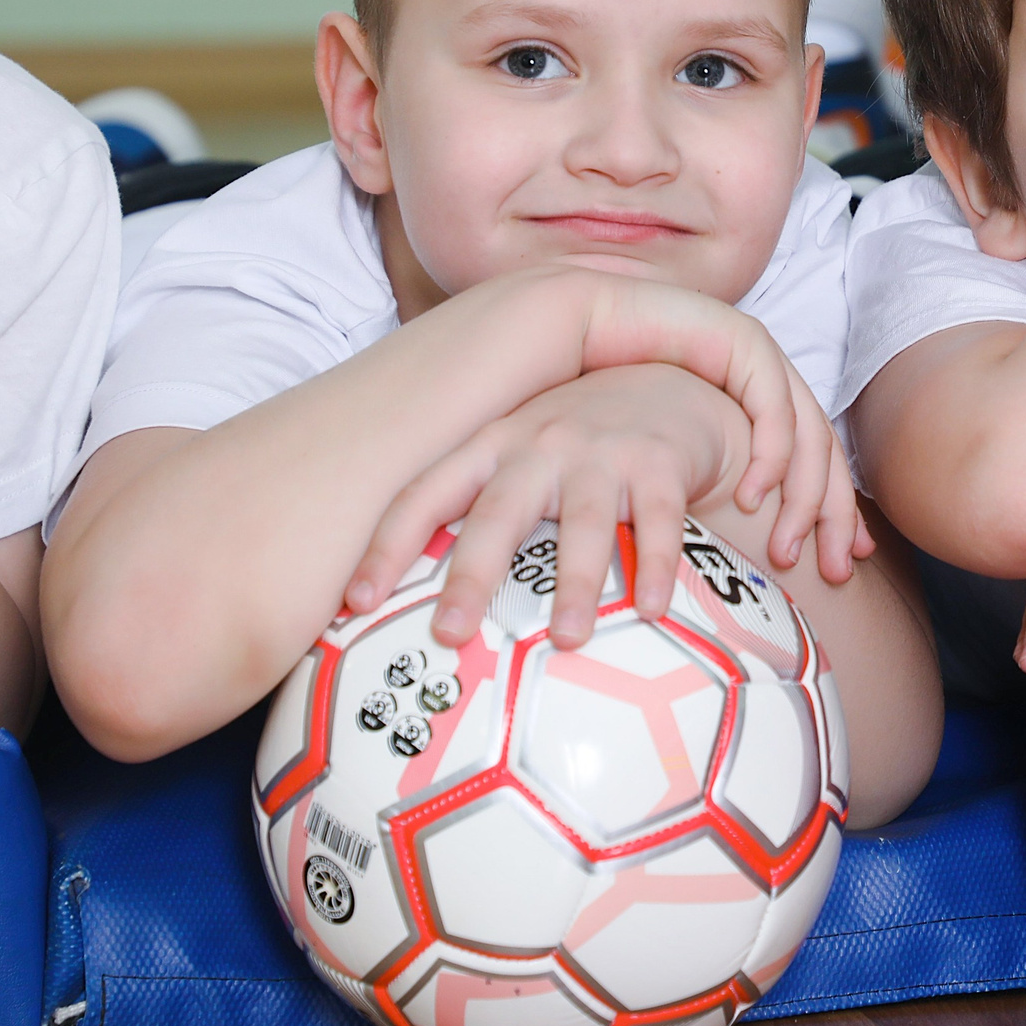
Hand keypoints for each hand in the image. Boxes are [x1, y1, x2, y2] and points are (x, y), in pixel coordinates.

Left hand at [341, 363, 857, 651]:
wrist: (671, 386)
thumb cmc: (581, 444)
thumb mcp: (521, 458)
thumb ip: (482, 514)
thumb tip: (427, 615)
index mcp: (491, 448)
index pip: (424, 496)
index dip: (386, 548)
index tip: (354, 604)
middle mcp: (539, 445)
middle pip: (497, 514)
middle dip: (470, 574)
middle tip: (449, 634)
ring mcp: (600, 452)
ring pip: (581, 524)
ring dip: (574, 584)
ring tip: (568, 640)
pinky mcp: (659, 463)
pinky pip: (658, 522)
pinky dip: (658, 568)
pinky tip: (652, 611)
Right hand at [538, 267, 867, 578]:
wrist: (569, 331)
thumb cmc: (606, 406)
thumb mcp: (662, 465)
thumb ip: (693, 503)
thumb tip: (712, 570)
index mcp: (755, 405)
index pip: (810, 465)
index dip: (829, 516)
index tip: (833, 569)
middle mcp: (766, 379)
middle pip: (822, 454)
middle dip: (836, 516)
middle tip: (836, 570)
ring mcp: (759, 356)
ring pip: (810, 434)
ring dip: (805, 498)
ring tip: (786, 551)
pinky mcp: (742, 338)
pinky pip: (775, 405)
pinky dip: (772, 455)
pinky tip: (751, 497)